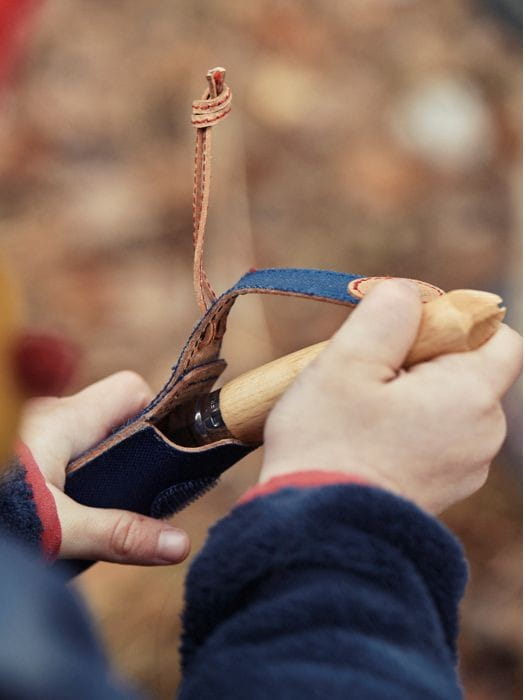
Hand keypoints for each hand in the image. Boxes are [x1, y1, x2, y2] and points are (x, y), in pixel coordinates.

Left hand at [20, 371, 190, 564]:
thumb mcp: (58, 527)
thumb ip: (118, 533)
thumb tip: (179, 545)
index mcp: (69, 418)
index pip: (131, 389)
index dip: (153, 413)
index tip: (160, 455)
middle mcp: (52, 416)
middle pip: (111, 418)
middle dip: (127, 454)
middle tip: (126, 496)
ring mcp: (32, 434)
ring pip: (84, 440)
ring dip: (96, 472)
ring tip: (90, 513)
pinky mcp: (18, 455)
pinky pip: (59, 456)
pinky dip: (69, 479)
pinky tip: (58, 514)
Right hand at [261, 280, 521, 513]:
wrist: (318, 533)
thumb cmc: (327, 444)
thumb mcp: (347, 361)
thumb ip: (387, 313)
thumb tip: (410, 294)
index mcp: (471, 398)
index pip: (497, 335)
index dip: (453, 321)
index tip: (401, 334)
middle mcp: (483, 435)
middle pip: (468, 368)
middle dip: (420, 358)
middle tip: (367, 374)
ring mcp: (465, 467)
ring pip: (446, 402)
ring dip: (408, 393)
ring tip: (360, 411)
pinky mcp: (442, 488)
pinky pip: (434, 436)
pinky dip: (406, 426)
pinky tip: (365, 439)